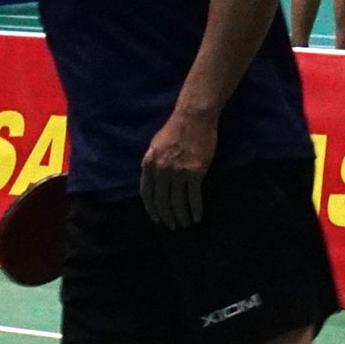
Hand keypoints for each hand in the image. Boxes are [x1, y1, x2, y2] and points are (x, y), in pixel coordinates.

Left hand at [139, 108, 217, 229]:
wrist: (193, 118)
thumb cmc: (174, 129)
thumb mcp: (155, 145)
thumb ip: (152, 163)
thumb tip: (152, 180)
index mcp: (148, 164)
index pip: (147, 193)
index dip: (151, 208)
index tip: (156, 218)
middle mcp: (161, 171)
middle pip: (162, 200)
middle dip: (167, 216)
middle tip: (172, 225)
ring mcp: (178, 172)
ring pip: (178, 201)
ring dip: (181, 216)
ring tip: (184, 224)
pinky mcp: (196, 172)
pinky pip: (194, 196)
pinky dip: (195, 209)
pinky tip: (197, 217)